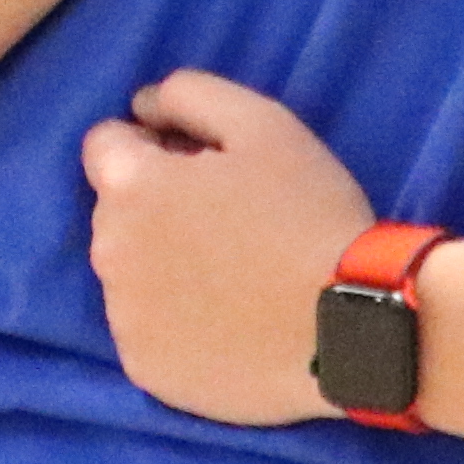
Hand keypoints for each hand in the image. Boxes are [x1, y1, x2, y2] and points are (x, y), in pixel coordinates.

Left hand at [82, 70, 370, 427]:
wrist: (357, 331)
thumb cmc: (313, 218)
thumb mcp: (265, 125)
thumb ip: (190, 95)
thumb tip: (141, 104)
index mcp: (127, 186)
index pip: (106, 144)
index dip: (155, 147)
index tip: (206, 169)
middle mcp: (106, 250)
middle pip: (117, 211)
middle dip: (158, 207)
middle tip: (231, 226)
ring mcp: (122, 316)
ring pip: (130, 273)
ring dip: (163, 266)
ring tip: (236, 279)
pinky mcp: (145, 369)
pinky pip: (148, 332)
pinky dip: (175, 325)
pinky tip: (229, 324)